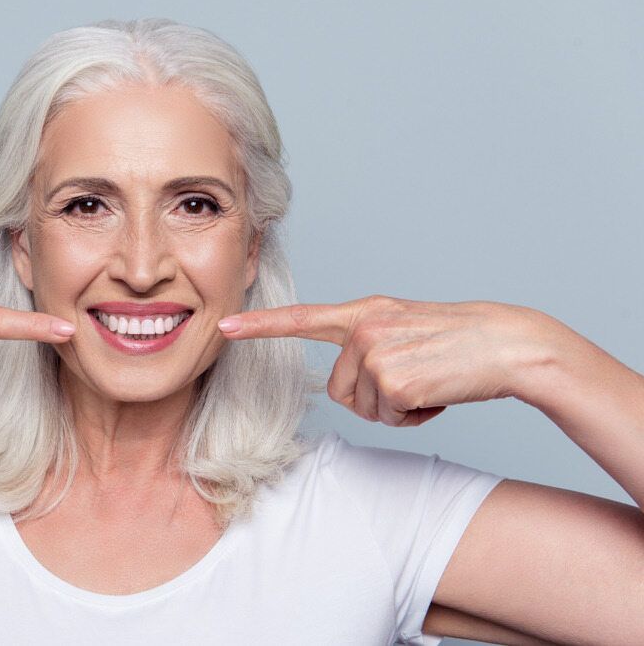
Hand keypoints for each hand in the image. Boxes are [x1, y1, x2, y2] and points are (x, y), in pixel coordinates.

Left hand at [218, 295, 558, 426]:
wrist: (506, 344)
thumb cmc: (459, 343)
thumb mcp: (406, 330)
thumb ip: (369, 344)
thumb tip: (348, 383)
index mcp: (366, 312)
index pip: (303, 318)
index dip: (261, 326)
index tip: (224, 327)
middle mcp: (364, 327)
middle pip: (339, 390)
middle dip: (374, 399)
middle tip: (414, 380)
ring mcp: (375, 352)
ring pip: (364, 408)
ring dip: (396, 408)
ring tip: (429, 382)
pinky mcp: (391, 379)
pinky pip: (389, 418)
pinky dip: (415, 416)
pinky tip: (437, 393)